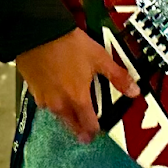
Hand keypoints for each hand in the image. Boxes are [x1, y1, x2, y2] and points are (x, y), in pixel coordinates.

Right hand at [17, 29, 139, 144]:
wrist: (39, 33)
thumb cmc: (69, 45)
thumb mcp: (99, 58)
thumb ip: (117, 76)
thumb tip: (134, 91)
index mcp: (78, 98)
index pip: (89, 125)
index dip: (95, 131)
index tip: (98, 132)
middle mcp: (60, 103)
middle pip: (71, 125)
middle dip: (80, 131)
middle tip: (85, 135)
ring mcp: (44, 98)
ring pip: (57, 116)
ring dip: (66, 119)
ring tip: (72, 117)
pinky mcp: (33, 90)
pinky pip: (45, 104)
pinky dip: (52, 104)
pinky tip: (55, 97)